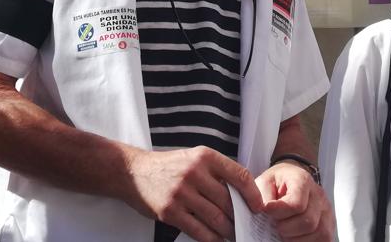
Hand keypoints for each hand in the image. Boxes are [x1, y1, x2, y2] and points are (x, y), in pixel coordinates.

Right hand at [123, 146, 263, 241]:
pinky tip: (217, 240)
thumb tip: (242, 193)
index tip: (258, 207)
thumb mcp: (193, 158)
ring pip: (216, 218)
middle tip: (245, 226)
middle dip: (239, 217)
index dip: (253, 194)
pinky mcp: (170, 211)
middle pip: (228, 201)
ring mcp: (181, 193)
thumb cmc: (167, 167)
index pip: (239, 175)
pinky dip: (211, 239)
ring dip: (228, 231)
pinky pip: (198, 230)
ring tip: (233, 235)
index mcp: (204, 157)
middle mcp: (194, 173)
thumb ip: (216, 172)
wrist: (133, 172)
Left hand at [256, 162, 333, 240]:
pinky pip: (325, 239)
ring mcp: (327, 210)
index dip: (279, 213)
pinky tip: (296, 236)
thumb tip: (263, 209)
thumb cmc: (277, 182)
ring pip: (319, 233)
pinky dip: (308, 241)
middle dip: (287, 228)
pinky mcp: (330, 223)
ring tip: (285, 231)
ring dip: (298, 238)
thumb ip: (262, 195)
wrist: (291, 179)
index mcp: (303, 181)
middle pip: (308, 222)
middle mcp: (319, 195)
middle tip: (276, 224)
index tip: (267, 212)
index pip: (297, 204)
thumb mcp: (265, 181)